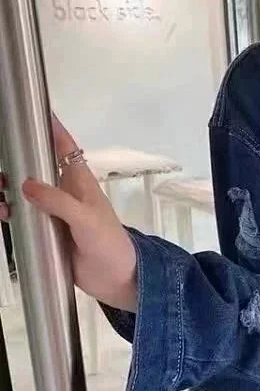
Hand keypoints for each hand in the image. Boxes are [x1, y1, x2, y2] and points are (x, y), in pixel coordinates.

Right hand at [0, 116, 137, 311]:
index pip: (65, 148)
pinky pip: (22, 217)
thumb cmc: (109, 243)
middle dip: (15, 162)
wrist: (116, 279)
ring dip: (6, 190)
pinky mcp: (46, 232)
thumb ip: (59, 202)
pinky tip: (2, 214)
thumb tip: (25, 184)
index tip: (34, 111)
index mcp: (80, 183)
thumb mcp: (86, 219)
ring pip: (23, 192)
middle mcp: (65, 193)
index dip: (52, 128)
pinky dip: (9, 212)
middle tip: (0, 169)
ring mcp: (54, 213)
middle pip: (35, 168)